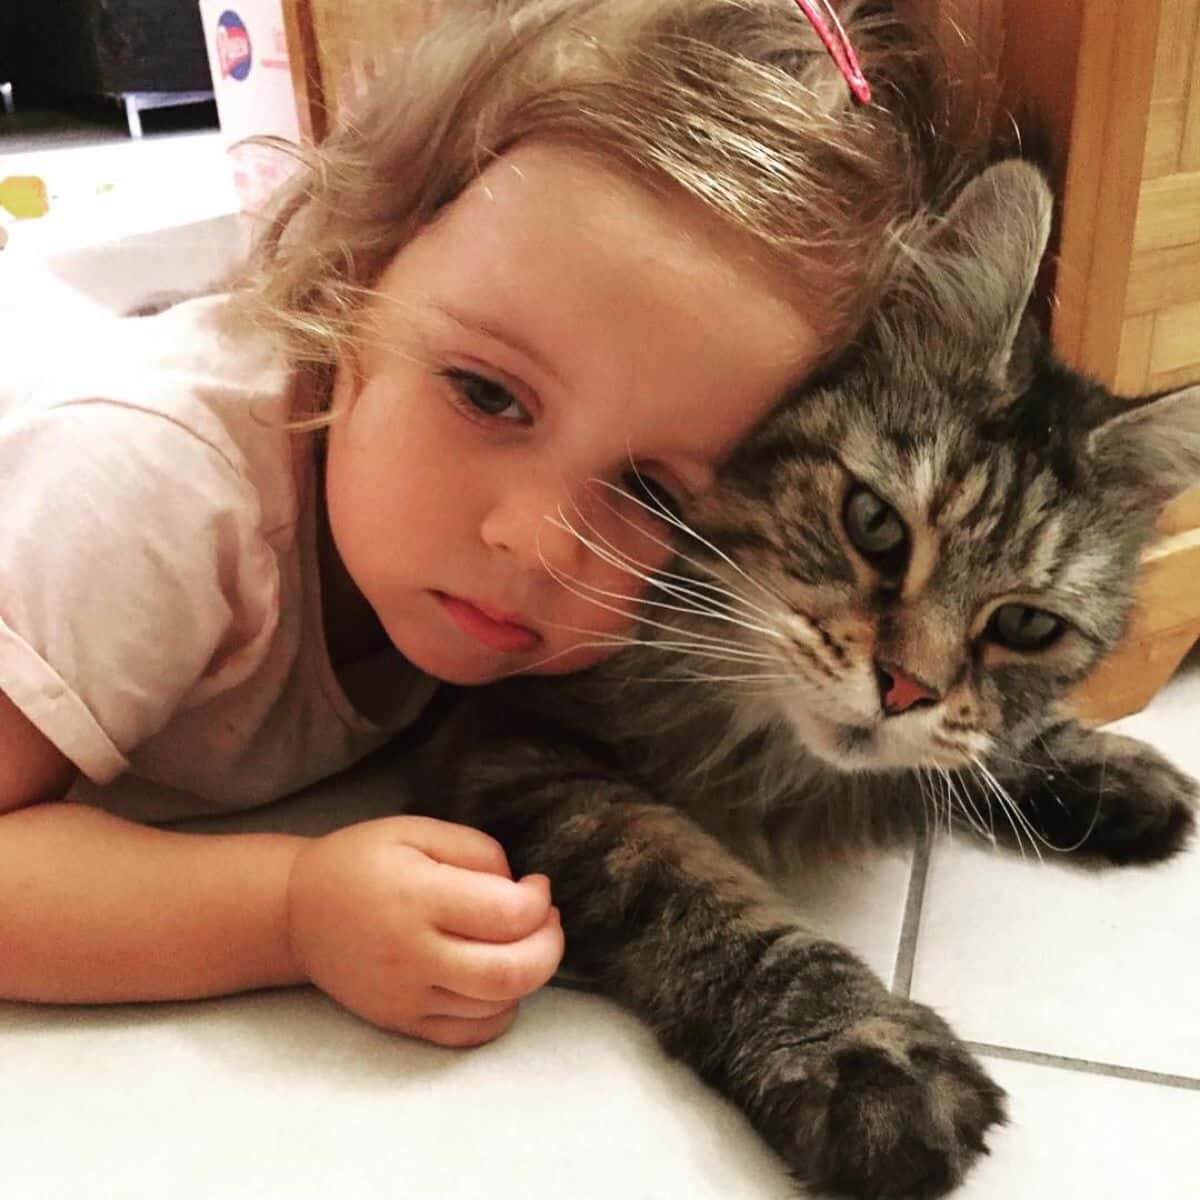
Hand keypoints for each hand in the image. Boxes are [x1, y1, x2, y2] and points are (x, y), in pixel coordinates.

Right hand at [286, 816, 562, 1045]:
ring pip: (496, 1006)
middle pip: (511, 973)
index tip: (537, 885)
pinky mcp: (401, 1022)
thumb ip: (475, 851)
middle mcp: (412, 955)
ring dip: (530, 976)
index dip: (539, 900)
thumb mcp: (416, 831)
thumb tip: (518, 887)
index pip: (507, 915)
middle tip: (549, 920)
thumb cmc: (362, 861)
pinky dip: (500, 1011)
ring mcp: (406, 996)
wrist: (296, 912)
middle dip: (550, 946)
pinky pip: (469, 1034)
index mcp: (417, 898)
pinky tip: (498, 981)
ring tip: (524, 943)